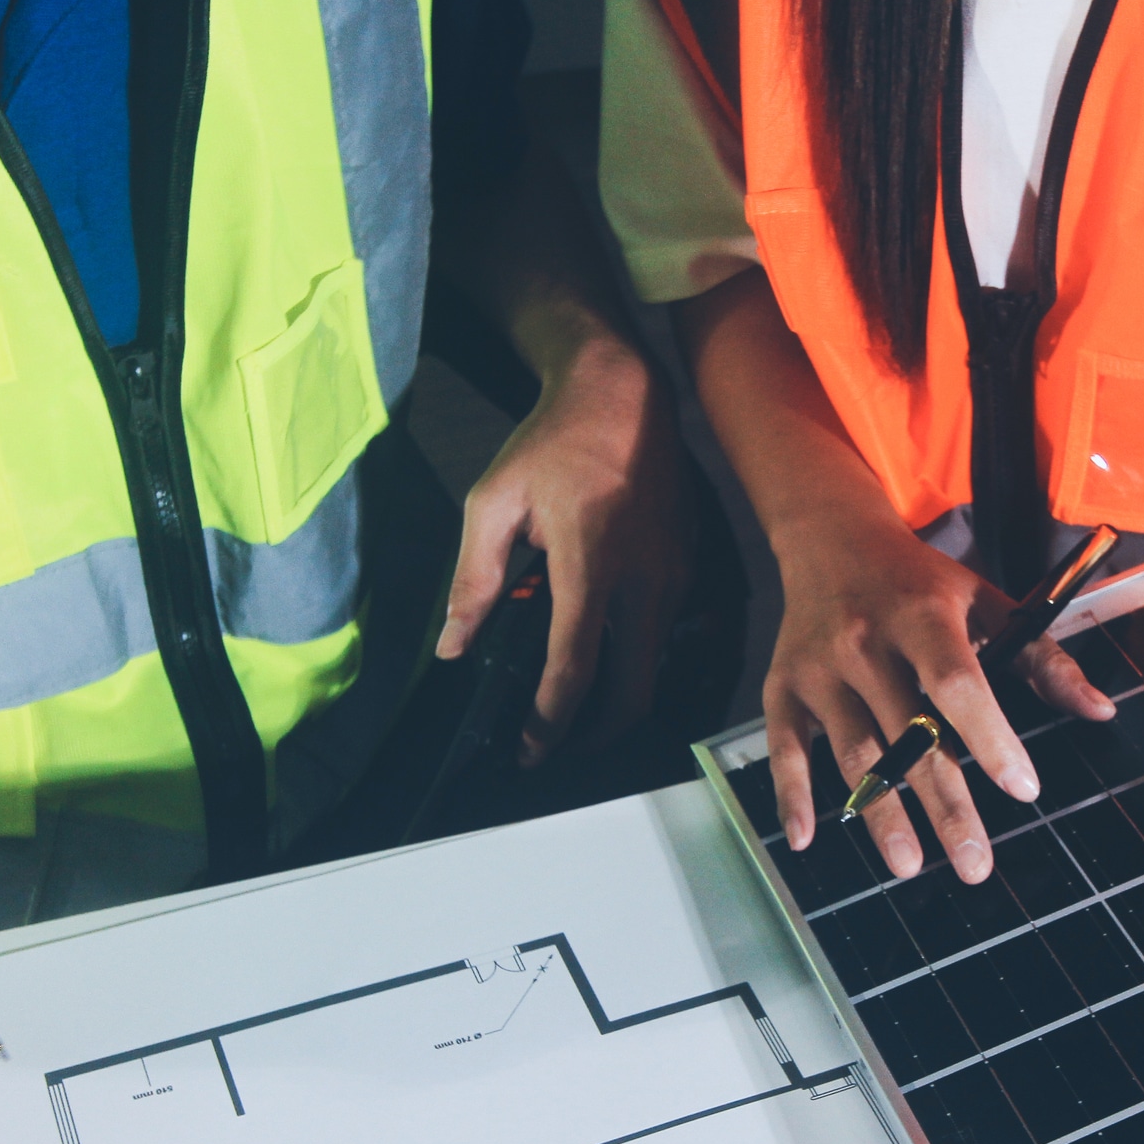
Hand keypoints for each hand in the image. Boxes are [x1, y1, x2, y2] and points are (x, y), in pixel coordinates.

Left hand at [437, 337, 690, 766]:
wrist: (624, 392)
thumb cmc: (552, 442)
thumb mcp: (492, 500)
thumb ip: (473, 580)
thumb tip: (453, 648)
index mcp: (591, 561)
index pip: (575, 665)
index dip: (550, 720)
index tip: (528, 751)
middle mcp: (645, 577)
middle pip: (633, 689)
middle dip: (595, 734)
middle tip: (555, 748)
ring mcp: (676, 574)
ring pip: (653, 666)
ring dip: (617, 699)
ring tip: (572, 709)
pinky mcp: (690, 567)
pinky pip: (665, 633)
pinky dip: (635, 660)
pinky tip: (600, 656)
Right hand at [766, 507, 1110, 883]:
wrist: (830, 539)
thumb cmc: (920, 583)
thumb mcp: (985, 600)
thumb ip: (1042, 657)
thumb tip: (1099, 710)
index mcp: (923, 616)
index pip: (957, 683)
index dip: (990, 738)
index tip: (1023, 790)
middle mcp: (865, 642)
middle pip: (909, 735)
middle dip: (944, 805)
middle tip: (974, 865)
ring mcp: (819, 668)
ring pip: (853, 753)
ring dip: (881, 813)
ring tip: (910, 866)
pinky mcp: (782, 687)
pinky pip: (784, 749)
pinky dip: (792, 796)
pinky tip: (807, 839)